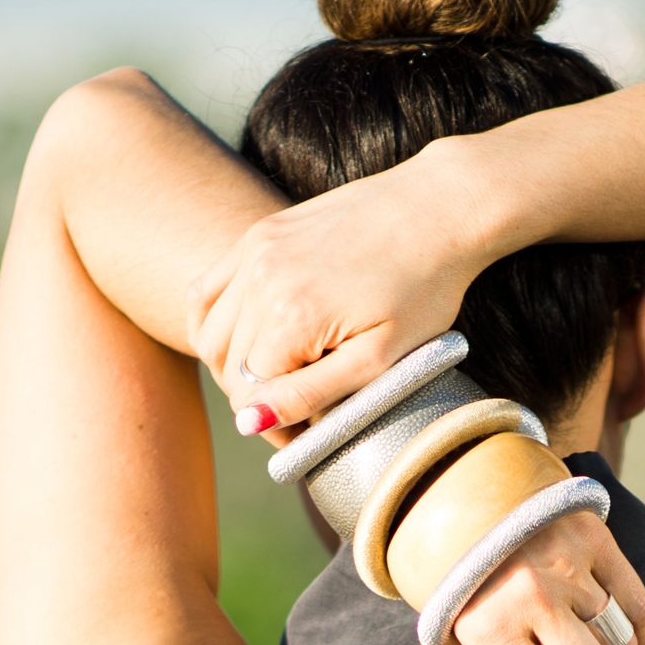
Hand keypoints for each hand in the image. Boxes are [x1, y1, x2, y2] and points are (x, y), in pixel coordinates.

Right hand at [187, 147, 483, 435]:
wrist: (438, 209)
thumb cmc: (423, 290)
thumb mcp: (378, 359)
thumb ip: (310, 394)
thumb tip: (247, 425)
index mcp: (290, 317)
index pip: (249, 397)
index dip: (276, 427)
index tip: (306, 435)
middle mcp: (261, 280)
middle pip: (228, 369)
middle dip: (256, 401)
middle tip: (298, 413)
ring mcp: (255, 250)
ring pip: (211, 334)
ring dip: (233, 367)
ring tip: (278, 378)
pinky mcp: (259, 234)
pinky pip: (206, 290)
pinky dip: (215, 323)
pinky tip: (246, 340)